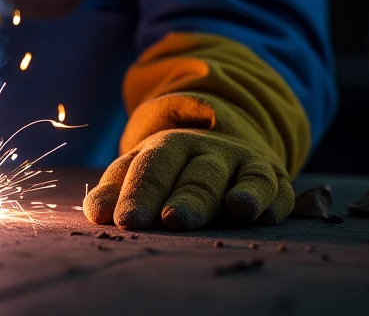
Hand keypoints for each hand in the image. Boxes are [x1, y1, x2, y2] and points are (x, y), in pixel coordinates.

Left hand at [84, 127, 293, 229]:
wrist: (219, 147)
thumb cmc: (168, 172)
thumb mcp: (138, 172)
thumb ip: (115, 189)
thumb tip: (95, 213)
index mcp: (166, 147)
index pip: (148, 168)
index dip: (136, 193)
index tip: (123, 220)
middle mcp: (204, 151)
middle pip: (191, 173)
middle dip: (183, 196)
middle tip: (172, 219)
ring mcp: (239, 162)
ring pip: (233, 177)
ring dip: (234, 194)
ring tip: (233, 209)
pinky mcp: (271, 177)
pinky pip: (273, 186)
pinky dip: (267, 198)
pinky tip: (258, 214)